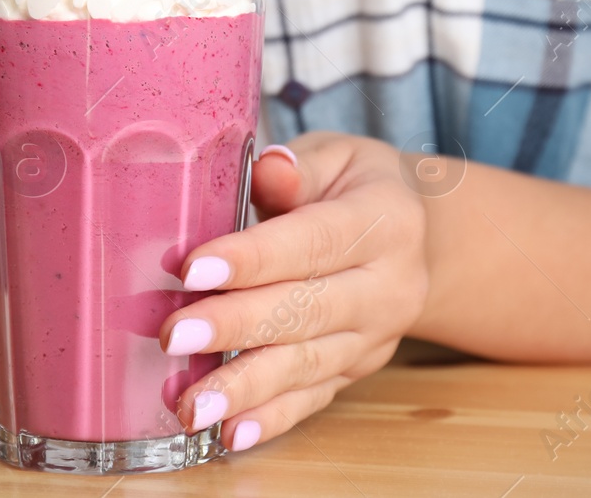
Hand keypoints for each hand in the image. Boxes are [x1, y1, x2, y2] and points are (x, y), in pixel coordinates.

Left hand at [159, 132, 427, 451]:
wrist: (416, 235)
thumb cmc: (355, 185)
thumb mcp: (337, 155)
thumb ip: (299, 167)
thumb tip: (268, 169)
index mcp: (387, 220)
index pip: (314, 241)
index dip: (253, 257)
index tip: (192, 269)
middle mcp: (390, 285)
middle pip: (307, 309)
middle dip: (235, 325)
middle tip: (174, 335)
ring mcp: (376, 336)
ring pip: (307, 364)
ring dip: (244, 387)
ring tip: (191, 404)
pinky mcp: (357, 369)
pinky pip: (314, 398)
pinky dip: (271, 418)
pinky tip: (230, 434)